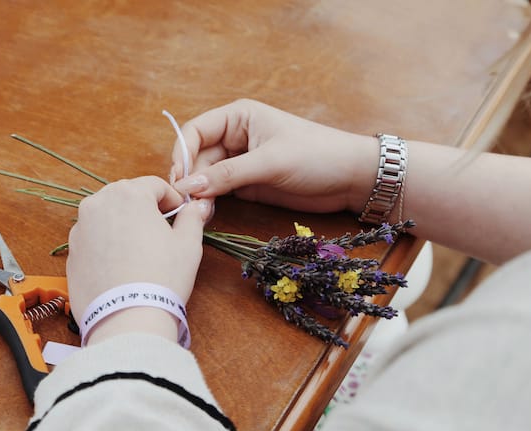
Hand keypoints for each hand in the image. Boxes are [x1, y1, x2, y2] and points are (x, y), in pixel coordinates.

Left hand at [66, 176, 211, 343]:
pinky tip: (122, 266)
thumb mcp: (188, 244)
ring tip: (140, 252)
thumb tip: (196, 207)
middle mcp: (98, 203)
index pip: (154, 185)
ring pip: (107, 216)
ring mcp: (80, 228)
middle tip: (161, 233)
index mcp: (129, 194)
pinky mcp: (72, 251)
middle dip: (145, 209)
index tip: (179, 215)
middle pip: (127, 196)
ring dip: (124, 225)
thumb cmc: (162, 278)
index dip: (171, 199)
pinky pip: (94, 238)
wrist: (127, 318)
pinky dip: (107, 245)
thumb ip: (192, 217)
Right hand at [170, 99, 377, 213]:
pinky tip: (206, 213)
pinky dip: (210, 202)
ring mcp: (240, 162)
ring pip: (206, 177)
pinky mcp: (247, 184)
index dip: (182, 154)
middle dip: (189, 178)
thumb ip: (227, 175)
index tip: (178, 181)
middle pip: (197, 156)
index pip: (195, 131)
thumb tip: (187, 186)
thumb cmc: (316, 155)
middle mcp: (235, 137)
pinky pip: (219, 191)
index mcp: (238, 117)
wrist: (351, 178)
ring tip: (196, 211)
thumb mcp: (270, 162)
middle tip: (184, 203)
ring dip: (199, 193)